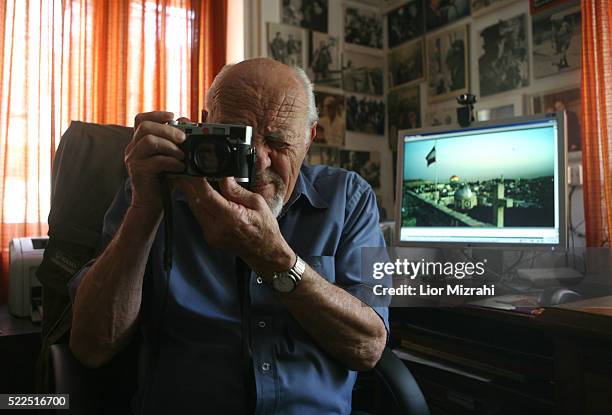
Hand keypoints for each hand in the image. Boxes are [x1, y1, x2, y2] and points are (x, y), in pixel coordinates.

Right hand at [125, 112, 186, 211]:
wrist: (151, 204)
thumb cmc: (163, 181)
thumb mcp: (171, 158)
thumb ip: (176, 144)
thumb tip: (188, 125)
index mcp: (139, 142)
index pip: (141, 119)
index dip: (157, 114)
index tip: (173, 116)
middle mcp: (133, 148)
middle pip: (145, 126)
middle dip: (167, 129)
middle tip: (183, 138)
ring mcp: (133, 159)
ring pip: (148, 140)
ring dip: (169, 145)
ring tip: (182, 155)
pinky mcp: (138, 171)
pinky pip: (155, 160)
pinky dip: (171, 161)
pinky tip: (180, 167)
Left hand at [174, 176, 294, 276]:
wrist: (264, 251)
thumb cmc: (264, 227)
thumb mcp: (257, 203)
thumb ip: (237, 190)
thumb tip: (223, 176)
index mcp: (232, 218)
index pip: (206, 196)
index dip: (196, 181)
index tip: (194, 169)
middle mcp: (218, 228)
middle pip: (195, 201)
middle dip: (190, 185)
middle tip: (189, 171)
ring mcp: (211, 235)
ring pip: (195, 209)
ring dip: (193, 193)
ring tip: (194, 180)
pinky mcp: (209, 237)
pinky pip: (200, 216)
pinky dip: (200, 204)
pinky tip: (204, 196)